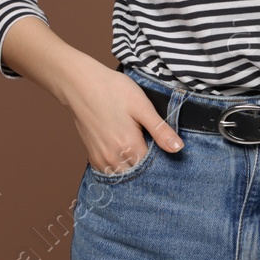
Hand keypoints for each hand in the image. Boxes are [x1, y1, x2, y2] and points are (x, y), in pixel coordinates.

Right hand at [63, 63, 183, 175]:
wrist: (81, 85)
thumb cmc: (113, 90)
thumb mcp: (142, 106)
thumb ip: (160, 130)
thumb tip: (178, 148)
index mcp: (129, 146)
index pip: (153, 166)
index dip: (162, 158)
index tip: (164, 146)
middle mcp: (113, 158)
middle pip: (138, 172)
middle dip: (148, 165)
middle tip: (151, 143)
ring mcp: (101, 158)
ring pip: (123, 174)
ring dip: (133, 166)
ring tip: (138, 146)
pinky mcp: (92, 155)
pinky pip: (110, 170)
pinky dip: (119, 166)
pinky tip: (125, 150)